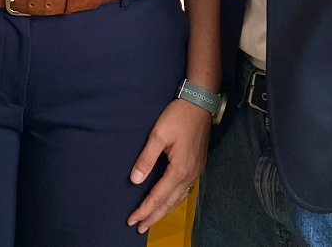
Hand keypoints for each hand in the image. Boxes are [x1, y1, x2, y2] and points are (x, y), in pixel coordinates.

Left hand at [127, 99, 211, 233]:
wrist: (200, 103)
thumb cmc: (178, 116)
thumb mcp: (158, 135)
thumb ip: (146, 158)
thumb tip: (135, 180)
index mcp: (179, 170)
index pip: (158, 196)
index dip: (144, 209)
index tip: (132, 220)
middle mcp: (190, 175)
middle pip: (169, 203)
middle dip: (153, 216)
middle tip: (139, 228)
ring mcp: (196, 171)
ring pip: (178, 199)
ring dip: (164, 211)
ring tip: (151, 220)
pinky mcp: (198, 165)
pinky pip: (185, 190)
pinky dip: (174, 201)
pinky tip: (169, 202)